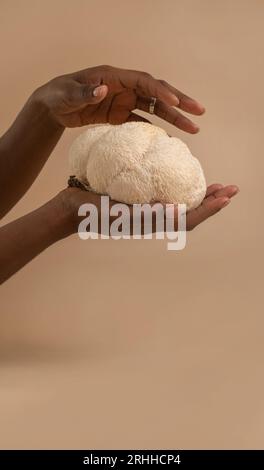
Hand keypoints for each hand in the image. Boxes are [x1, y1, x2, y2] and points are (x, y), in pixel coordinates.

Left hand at [33, 65, 204, 132]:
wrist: (54, 107)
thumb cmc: (59, 95)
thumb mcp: (68, 93)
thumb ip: (85, 92)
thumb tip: (102, 89)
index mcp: (114, 76)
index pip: (143, 82)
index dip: (160, 91)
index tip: (175, 103)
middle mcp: (124, 88)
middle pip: (157, 92)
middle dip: (179, 101)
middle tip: (199, 111)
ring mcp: (124, 102)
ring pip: (155, 108)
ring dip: (174, 117)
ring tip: (193, 127)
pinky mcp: (120, 116)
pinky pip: (142, 121)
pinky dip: (155, 129)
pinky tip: (169, 138)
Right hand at [55, 183, 238, 235]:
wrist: (71, 210)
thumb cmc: (91, 211)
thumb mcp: (117, 211)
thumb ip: (146, 212)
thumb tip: (177, 211)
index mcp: (151, 223)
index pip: (188, 218)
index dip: (209, 208)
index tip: (227, 195)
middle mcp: (153, 219)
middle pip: (190, 212)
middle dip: (212, 201)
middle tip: (230, 188)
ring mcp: (146, 212)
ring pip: (181, 205)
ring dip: (200, 196)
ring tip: (215, 186)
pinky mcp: (138, 203)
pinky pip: (166, 197)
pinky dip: (180, 189)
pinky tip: (182, 178)